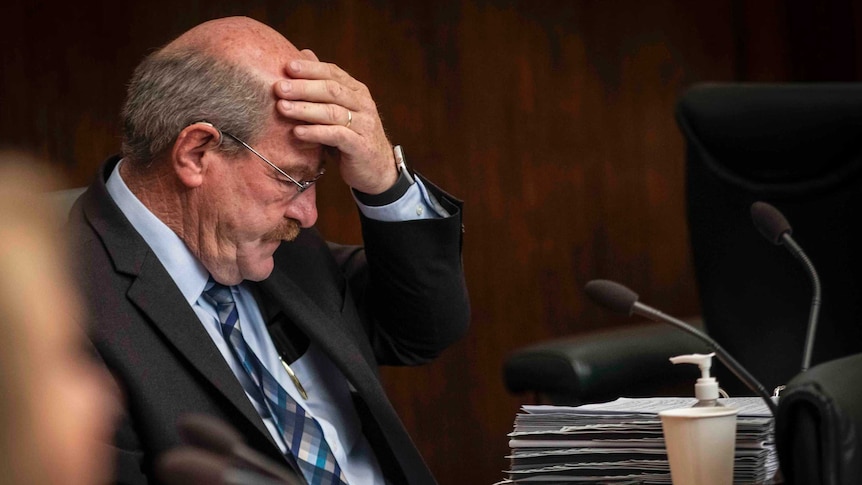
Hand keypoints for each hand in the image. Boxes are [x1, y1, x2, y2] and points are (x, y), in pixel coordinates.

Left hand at [273, 49, 397, 193]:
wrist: (378, 170)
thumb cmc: (352, 137)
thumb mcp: (339, 109)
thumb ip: (323, 85)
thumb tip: (304, 53)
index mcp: (356, 91)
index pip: (332, 73)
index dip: (310, 69)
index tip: (287, 66)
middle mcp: (363, 104)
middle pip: (332, 90)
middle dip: (303, 87)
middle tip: (279, 87)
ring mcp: (364, 125)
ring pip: (333, 112)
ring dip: (305, 109)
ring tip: (282, 108)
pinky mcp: (361, 146)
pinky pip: (337, 136)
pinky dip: (316, 132)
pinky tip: (297, 132)